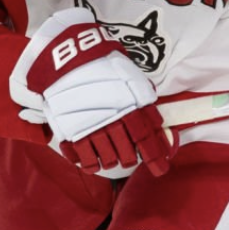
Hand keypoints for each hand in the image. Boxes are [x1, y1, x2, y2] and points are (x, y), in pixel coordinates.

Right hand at [9, 8, 176, 175]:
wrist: (68, 59)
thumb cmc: (103, 66)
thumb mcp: (130, 76)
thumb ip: (144, 98)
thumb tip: (156, 121)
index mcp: (129, 106)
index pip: (146, 138)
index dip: (155, 157)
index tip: (160, 169)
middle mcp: (112, 120)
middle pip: (127, 154)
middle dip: (131, 158)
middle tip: (130, 156)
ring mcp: (90, 128)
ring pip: (107, 160)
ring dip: (112, 161)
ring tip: (113, 157)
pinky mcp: (71, 132)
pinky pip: (84, 159)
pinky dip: (90, 163)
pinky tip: (93, 161)